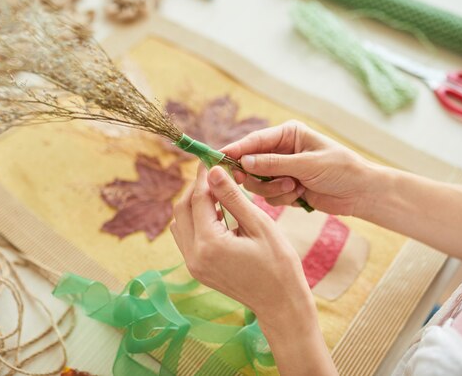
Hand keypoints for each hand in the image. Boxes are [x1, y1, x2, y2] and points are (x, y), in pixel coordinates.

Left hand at [170, 163, 312, 320]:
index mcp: (210, 244)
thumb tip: (213, 171)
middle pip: (181, 210)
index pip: (198, 199)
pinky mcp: (197, 270)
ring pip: (180, 223)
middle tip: (214, 174)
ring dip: (194, 205)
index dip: (203, 176)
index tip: (211, 158)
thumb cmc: (278, 263)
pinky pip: (186, 238)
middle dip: (196, 189)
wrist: (281, 303)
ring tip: (218, 195)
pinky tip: (218, 216)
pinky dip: (196, 222)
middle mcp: (194, 256)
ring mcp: (193, 265)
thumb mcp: (259, 225)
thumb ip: (232, 197)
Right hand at [222, 120, 374, 215]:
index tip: (219, 158)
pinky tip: (299, 195)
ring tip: (294, 187)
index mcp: (288, 134)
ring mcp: (283, 170)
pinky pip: (269, 195)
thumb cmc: (340, 169)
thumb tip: (244, 162)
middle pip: (250, 162)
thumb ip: (274, 164)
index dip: (236, 149)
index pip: (255, 140)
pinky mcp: (286, 188)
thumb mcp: (307, 164)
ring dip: (273, 188)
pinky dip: (281, 197)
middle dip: (254, 174)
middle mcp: (282, 150)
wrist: (361, 193)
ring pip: (258, 182)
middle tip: (248, 180)